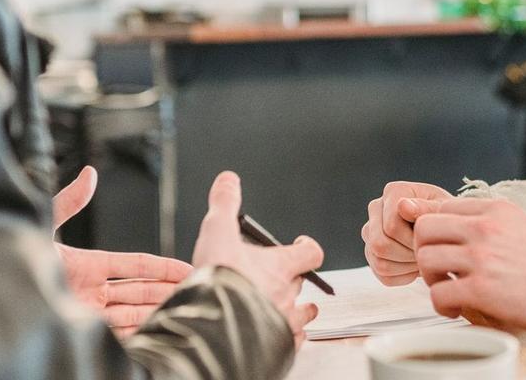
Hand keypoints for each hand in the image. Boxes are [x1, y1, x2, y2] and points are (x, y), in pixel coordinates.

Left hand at [53, 166, 192, 339]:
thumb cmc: (10, 263)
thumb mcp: (42, 228)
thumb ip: (67, 202)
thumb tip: (89, 174)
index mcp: (87, 265)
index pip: (135, 265)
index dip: (163, 266)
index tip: (188, 267)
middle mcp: (90, 292)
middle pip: (141, 291)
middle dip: (168, 289)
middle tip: (198, 289)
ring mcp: (86, 316)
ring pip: (134, 314)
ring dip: (159, 311)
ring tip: (186, 310)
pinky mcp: (81, 335)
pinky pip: (119, 336)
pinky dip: (142, 334)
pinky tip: (160, 331)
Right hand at [192, 171, 322, 347]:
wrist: (213, 326)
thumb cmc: (219, 281)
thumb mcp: (217, 232)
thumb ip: (225, 204)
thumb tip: (228, 180)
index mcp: (280, 266)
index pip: (311, 252)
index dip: (307, 247)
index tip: (302, 244)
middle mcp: (288, 294)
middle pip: (303, 284)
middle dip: (294, 280)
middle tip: (279, 279)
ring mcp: (284, 322)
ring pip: (302, 315)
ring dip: (295, 310)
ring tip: (284, 309)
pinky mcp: (276, 345)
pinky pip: (293, 342)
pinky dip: (287, 336)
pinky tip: (275, 335)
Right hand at [361, 181, 452, 285]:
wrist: (444, 230)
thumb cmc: (445, 217)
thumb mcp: (444, 210)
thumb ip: (427, 208)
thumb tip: (403, 206)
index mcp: (393, 191)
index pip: (391, 226)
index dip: (413, 240)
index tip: (431, 240)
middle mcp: (376, 207)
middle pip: (380, 245)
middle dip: (407, 254)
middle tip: (427, 252)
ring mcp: (371, 231)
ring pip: (379, 262)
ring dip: (406, 267)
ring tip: (423, 257)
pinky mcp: (371, 252)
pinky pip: (383, 275)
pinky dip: (403, 276)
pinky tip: (416, 265)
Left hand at [413, 197, 525, 337]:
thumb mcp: (523, 224)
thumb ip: (492, 222)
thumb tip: (460, 229)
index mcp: (494, 209)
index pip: (441, 207)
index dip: (437, 232)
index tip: (445, 249)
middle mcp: (484, 227)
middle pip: (424, 229)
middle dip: (426, 252)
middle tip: (441, 271)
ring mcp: (481, 258)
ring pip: (425, 259)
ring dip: (432, 280)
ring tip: (450, 290)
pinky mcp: (482, 290)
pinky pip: (438, 295)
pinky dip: (442, 306)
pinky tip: (459, 309)